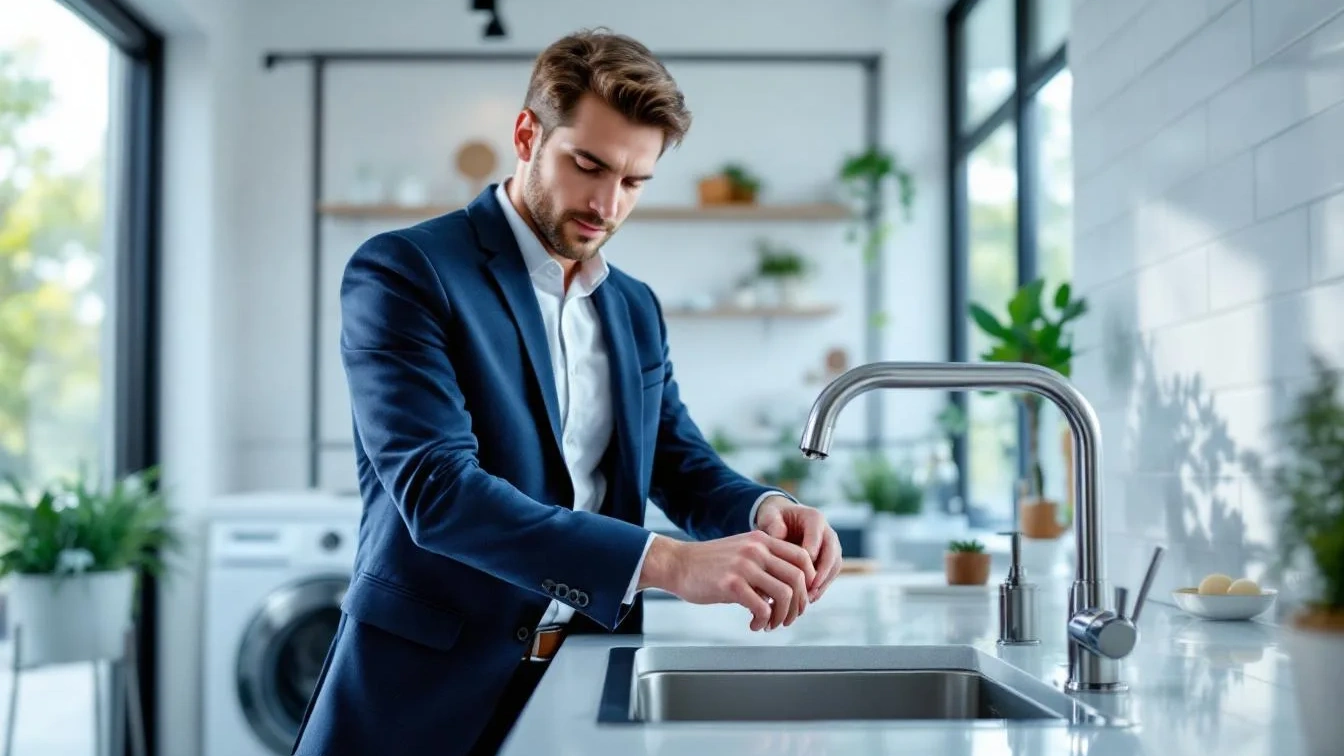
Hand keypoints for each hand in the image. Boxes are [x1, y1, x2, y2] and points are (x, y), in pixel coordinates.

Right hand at [638, 531, 816, 630]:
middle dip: (799, 604)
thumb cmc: (709, 564)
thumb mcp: (741, 552)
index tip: (801, 597)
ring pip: (784, 595)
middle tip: (789, 618)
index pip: (802, 557)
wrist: (677, 564)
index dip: (809, 580)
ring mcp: (744, 566)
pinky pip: (762, 608)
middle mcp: (756, 550)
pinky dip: (763, 622)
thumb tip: (789, 590)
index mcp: (762, 540)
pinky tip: (753, 625)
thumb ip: (765, 563)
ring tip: (771, 624)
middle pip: (798, 578)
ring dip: (783, 616)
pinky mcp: (731, 584)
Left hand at [754, 496, 842, 602]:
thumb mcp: (769, 515)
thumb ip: (772, 523)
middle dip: (821, 574)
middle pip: (831, 554)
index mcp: (814, 518)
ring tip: (807, 599)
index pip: (817, 539)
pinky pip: (830, 574)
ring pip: (834, 567)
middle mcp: (827, 532)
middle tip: (807, 591)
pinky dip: (821, 586)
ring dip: (823, 583)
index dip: (809, 558)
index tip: (799, 575)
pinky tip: (808, 598)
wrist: (782, 521)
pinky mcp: (829, 559)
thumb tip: (779, 535)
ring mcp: (831, 546)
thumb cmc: (773, 518)